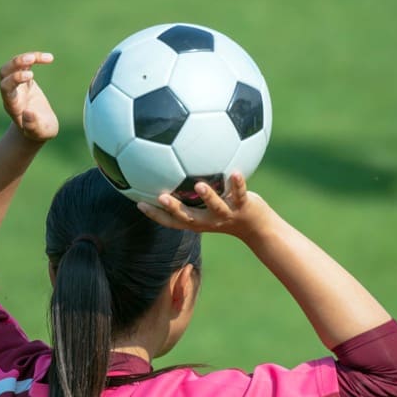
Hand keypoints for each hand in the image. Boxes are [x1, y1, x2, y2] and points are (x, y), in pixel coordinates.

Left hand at [0, 52, 58, 142]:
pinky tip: (49, 58)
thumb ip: (33, 125)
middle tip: (31, 59)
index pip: (6, 88)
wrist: (38, 127)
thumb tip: (28, 113)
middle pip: (4, 72)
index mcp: (12, 105)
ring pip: (13, 66)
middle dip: (15, 64)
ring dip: (24, 58)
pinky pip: (26, 65)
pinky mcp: (25, 80)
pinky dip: (35, 59)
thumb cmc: (39, 132)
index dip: (15, 79)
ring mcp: (17, 85)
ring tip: (43, 57)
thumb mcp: (39, 132)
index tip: (31, 76)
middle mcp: (11, 92)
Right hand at [136, 172, 274, 241]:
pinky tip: (235, 172)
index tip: (139, 203)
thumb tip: (175, 169)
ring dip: (208, 197)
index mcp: (198, 220)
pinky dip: (238, 184)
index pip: (172, 221)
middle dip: (174, 209)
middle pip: (189, 217)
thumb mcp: (208, 204)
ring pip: (215, 207)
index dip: (156, 215)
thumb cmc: (228, 210)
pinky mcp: (244, 207)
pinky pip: (240, 194)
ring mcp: (227, 214)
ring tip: (199, 185)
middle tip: (160, 198)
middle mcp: (209, 220)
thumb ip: (191, 191)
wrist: (258, 227)